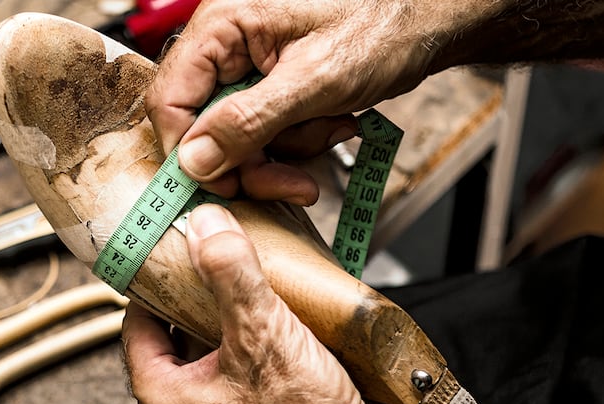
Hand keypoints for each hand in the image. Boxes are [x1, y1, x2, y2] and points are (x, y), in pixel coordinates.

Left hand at [121, 204, 408, 403]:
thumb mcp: (265, 334)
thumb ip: (230, 274)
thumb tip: (204, 226)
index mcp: (162, 398)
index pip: (136, 322)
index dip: (156, 281)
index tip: (177, 251)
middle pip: (175, 339)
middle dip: (200, 301)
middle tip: (224, 266)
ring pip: (212, 362)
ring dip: (233, 330)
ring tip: (262, 298)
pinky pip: (241, 384)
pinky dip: (257, 358)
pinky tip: (289, 340)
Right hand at [145, 0, 443, 203]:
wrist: (432, 19)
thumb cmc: (384, 25)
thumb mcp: (315, 81)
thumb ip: (248, 121)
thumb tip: (195, 160)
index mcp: (223, 24)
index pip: (171, 100)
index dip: (190, 152)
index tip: (223, 185)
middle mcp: (227, 41)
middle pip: (205, 125)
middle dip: (253, 159)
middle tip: (292, 181)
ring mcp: (250, 63)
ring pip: (238, 135)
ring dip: (285, 149)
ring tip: (332, 128)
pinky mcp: (272, 82)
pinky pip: (266, 129)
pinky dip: (300, 138)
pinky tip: (335, 122)